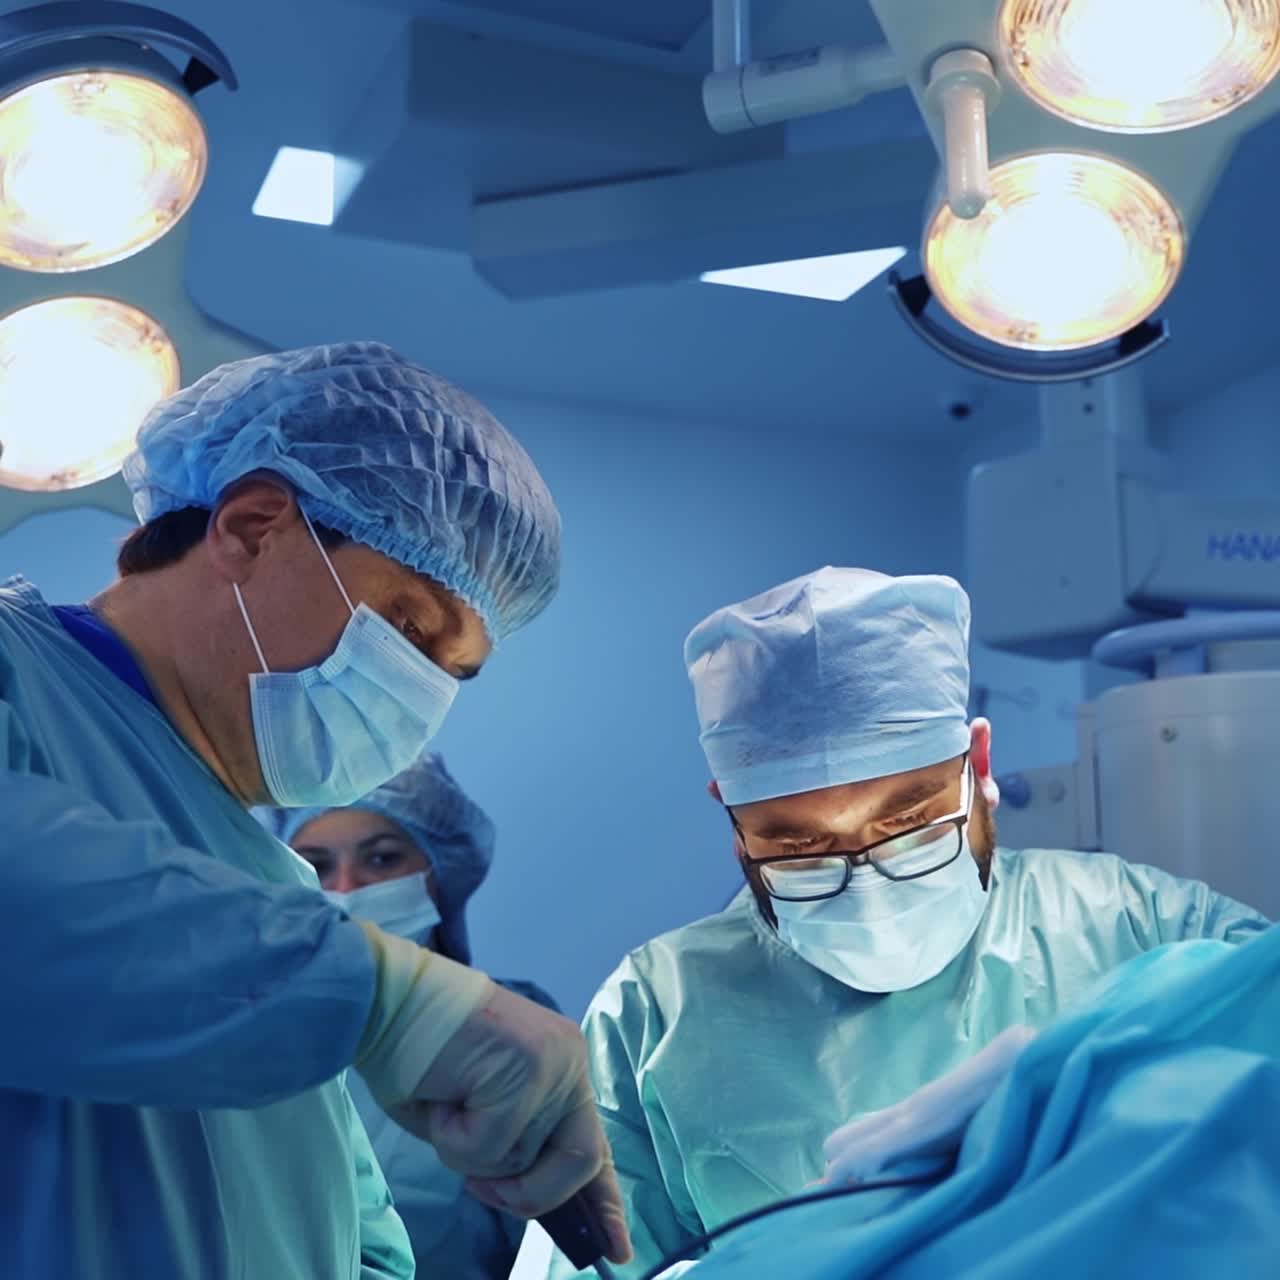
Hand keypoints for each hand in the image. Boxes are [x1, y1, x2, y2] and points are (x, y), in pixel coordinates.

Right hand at [389, 984, 630, 1263]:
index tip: (617, 1250)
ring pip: (525, 1161)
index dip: (604, 1201)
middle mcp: (569, 1062)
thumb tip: (529, 1197)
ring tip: (448, 1106)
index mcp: (561, 1071)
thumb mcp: (475, 1118)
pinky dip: (453, 1139)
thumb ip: (513, 1150)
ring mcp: (554, 1061)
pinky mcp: (528, 1067)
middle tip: (480, 1186)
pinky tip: (441, 1098)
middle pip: (581, 1161)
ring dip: (471, 1156)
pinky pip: (491, 1146)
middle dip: (529, 1195)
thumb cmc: (422, 1060)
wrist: (391, 1000)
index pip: (594, 1145)